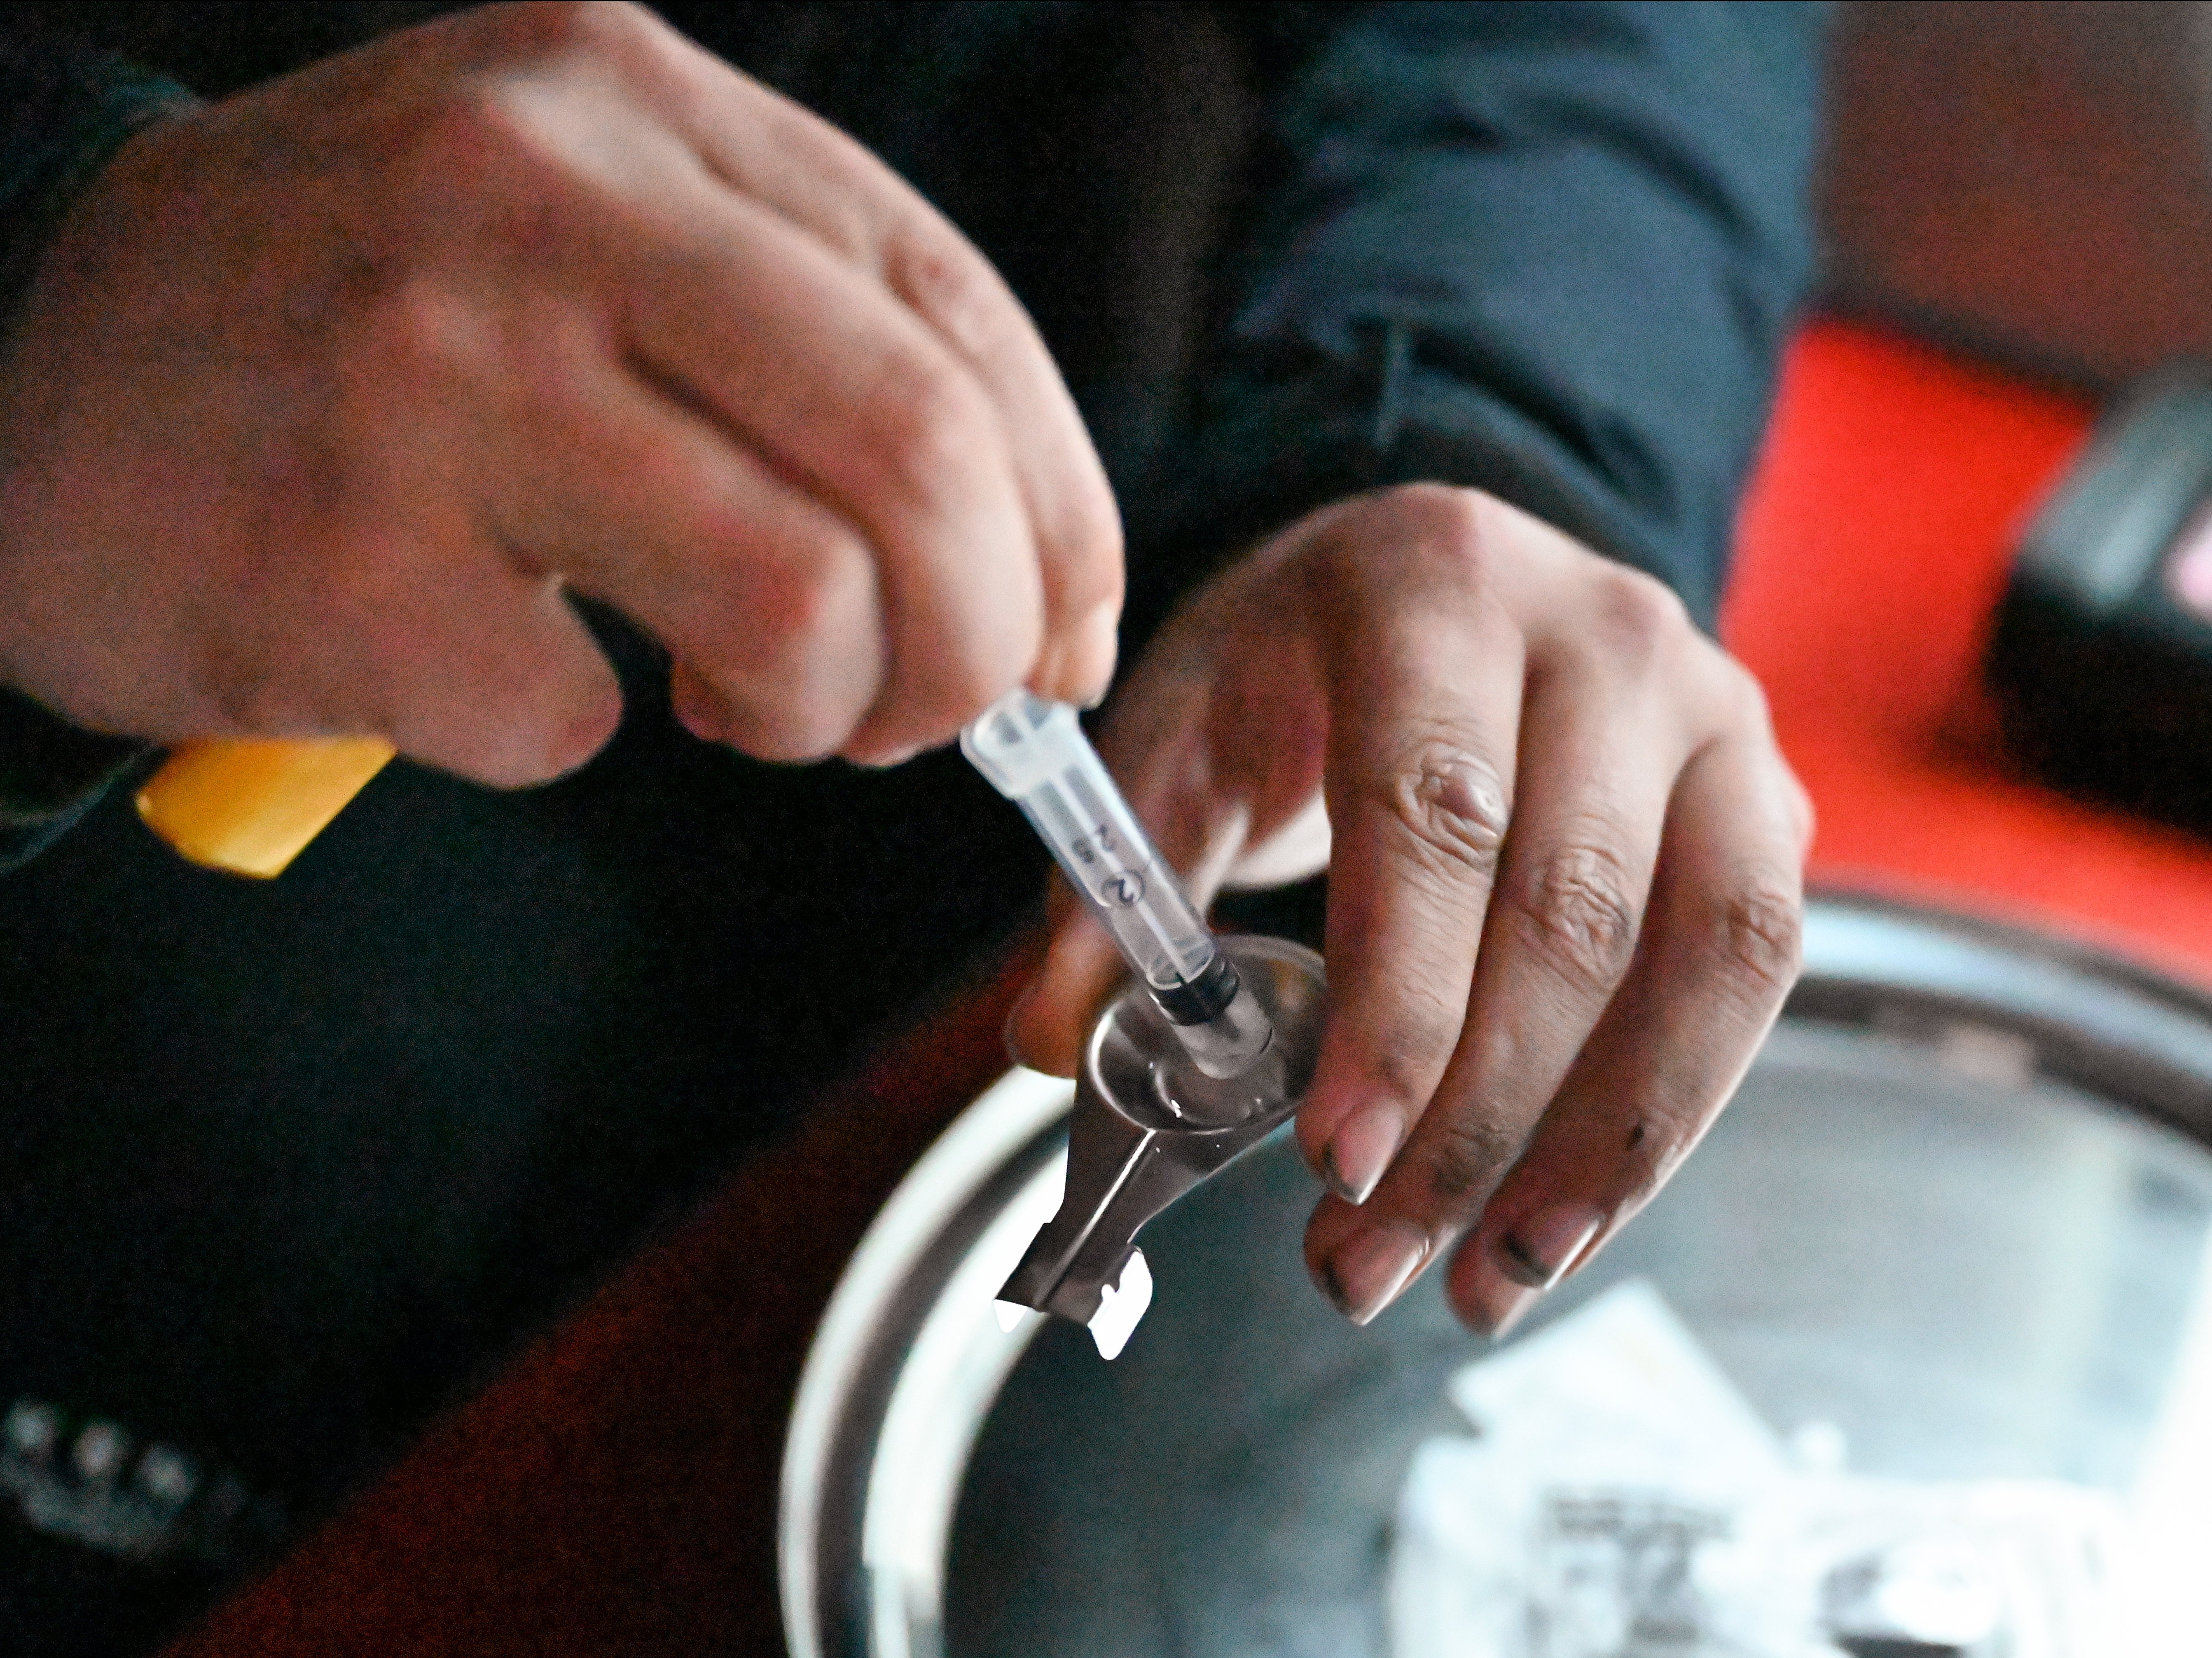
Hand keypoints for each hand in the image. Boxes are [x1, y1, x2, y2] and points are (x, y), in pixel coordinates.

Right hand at [0, 1, 1119, 781]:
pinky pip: (580, 719)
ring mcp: (429, 371)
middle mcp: (535, 197)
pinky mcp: (342, 558)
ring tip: (750, 706)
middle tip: (929, 714)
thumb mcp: (577, 231)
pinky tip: (502, 674)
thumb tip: (1023, 567)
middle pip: (918, 457)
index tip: (1063, 636)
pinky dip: (574, 735)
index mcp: (628, 101)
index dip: (1061, 513)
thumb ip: (795, 343)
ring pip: (802, 602)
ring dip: (820, 707)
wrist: (22, 352)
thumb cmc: (354, 321)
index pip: (958, 319)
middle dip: (979, 639)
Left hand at [1011, 484, 1809, 1334]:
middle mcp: (1601, 629)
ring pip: (1698, 957)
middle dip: (1471, 1117)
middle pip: (1570, 905)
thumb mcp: (1180, 738)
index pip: (1432, 810)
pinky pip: (1752, 979)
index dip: (1397, 1002)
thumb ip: (1115, 884)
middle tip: (1369, 1258)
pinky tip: (1562, 1219)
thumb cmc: (1294, 672)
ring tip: (1481, 1281)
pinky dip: (1663, 1120)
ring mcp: (1710, 711)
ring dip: (1591, 1151)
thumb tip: (1053, 1039)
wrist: (1434, 593)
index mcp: (1433, 583)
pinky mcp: (1767, 798)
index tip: (1336, 1158)